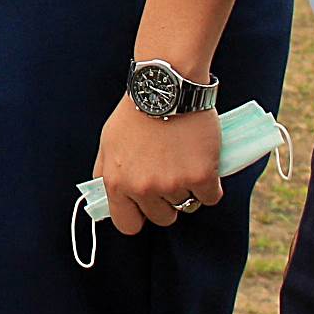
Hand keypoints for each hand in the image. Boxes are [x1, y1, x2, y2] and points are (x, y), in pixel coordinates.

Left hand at [93, 96, 221, 236]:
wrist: (166, 87)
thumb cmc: (135, 113)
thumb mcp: (107, 143)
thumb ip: (106, 174)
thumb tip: (103, 199)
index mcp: (117, 183)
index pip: (128, 225)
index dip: (139, 217)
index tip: (147, 206)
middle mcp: (144, 188)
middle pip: (162, 218)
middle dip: (167, 201)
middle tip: (170, 174)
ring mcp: (173, 184)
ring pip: (187, 206)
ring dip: (188, 189)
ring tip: (183, 160)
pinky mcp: (201, 177)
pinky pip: (211, 197)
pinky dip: (211, 184)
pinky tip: (203, 162)